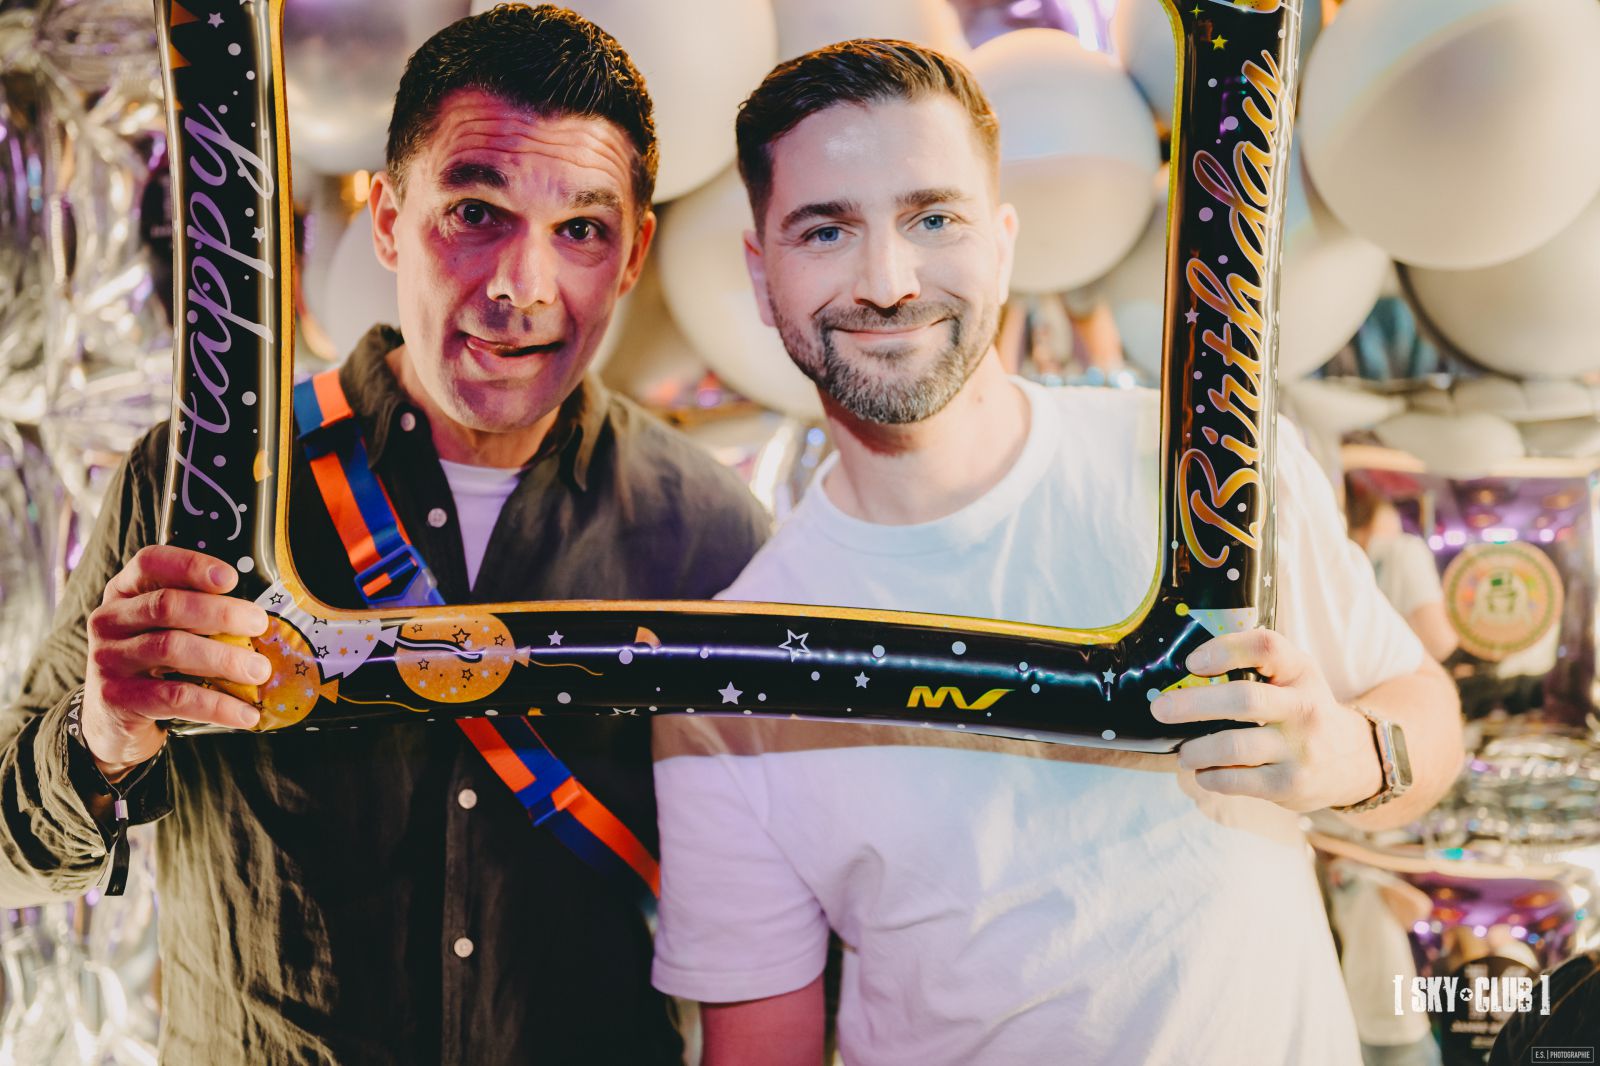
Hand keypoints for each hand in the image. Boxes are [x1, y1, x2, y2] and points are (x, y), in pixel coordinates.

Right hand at [83, 546, 269, 777]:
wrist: (112, 717)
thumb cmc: (153, 661)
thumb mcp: (166, 628)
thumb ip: (199, 612)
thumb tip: (260, 616)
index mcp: (124, 591)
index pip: (150, 562)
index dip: (190, 565)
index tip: (231, 578)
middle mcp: (109, 620)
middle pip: (166, 605)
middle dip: (221, 613)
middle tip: (259, 625)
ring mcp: (108, 659)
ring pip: (171, 648)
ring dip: (224, 659)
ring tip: (260, 670)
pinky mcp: (117, 698)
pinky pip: (175, 697)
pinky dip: (217, 705)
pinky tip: (247, 713)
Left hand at [1149, 629, 1382, 812]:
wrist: (1353, 760)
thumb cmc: (1300, 709)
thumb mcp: (1292, 677)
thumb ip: (1253, 665)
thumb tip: (1182, 671)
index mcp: (1300, 672)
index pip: (1266, 647)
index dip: (1224, 650)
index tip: (1191, 662)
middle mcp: (1304, 707)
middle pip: (1243, 700)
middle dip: (1193, 705)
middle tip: (1160, 709)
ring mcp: (1299, 749)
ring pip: (1233, 747)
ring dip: (1196, 750)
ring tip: (1183, 753)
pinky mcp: (1290, 784)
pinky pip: (1237, 781)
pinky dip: (1210, 777)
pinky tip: (1204, 773)